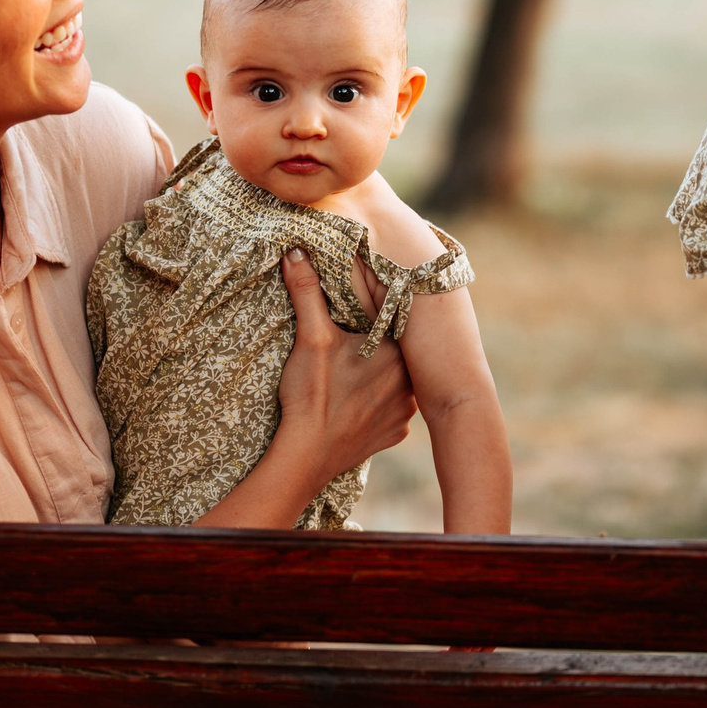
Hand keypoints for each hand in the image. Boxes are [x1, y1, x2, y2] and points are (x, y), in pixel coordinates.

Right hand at [277, 252, 415, 483]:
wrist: (306, 456)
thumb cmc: (311, 394)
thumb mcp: (310, 336)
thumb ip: (306, 291)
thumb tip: (295, 251)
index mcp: (398, 353)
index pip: (397, 323)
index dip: (379, 316)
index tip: (363, 315)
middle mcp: (412, 384)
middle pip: (400, 353)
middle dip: (381, 346)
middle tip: (356, 343)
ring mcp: (405, 414)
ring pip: (399, 382)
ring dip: (382, 376)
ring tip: (356, 372)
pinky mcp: (394, 436)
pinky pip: (392, 410)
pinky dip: (377, 404)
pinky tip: (358, 401)